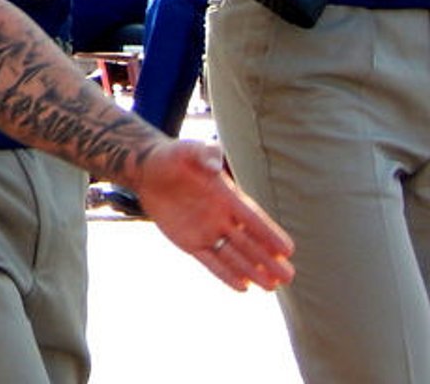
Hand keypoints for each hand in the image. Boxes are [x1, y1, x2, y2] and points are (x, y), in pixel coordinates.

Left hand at [131, 139, 294, 291]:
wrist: (149, 170)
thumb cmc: (175, 156)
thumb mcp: (189, 150)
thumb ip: (205, 154)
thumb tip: (214, 165)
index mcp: (227, 196)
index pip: (253, 218)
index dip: (270, 233)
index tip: (288, 249)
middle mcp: (222, 217)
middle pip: (249, 242)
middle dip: (268, 259)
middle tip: (288, 277)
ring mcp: (207, 231)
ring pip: (234, 255)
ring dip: (251, 270)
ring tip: (272, 287)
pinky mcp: (189, 241)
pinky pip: (210, 261)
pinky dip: (224, 274)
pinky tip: (243, 288)